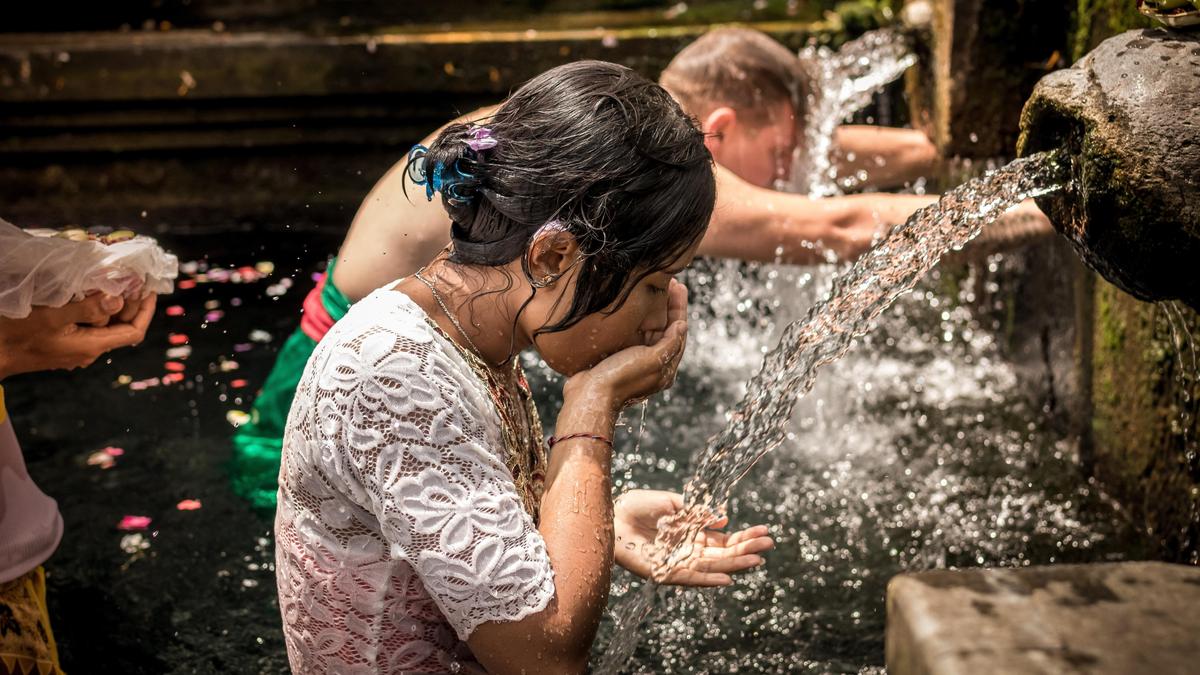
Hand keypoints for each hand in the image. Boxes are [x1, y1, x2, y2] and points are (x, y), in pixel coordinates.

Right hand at [0, 293, 156, 379]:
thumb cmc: (17, 334)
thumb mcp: (52, 316)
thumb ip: (87, 308)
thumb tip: (118, 299)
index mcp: (91, 347)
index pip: (133, 332)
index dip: (146, 311)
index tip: (149, 289)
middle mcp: (87, 351)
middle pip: (120, 327)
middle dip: (130, 303)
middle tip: (133, 278)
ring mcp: (75, 349)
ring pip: (104, 325)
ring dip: (111, 304)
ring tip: (114, 280)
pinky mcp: (62, 343)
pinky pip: (87, 326)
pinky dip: (94, 309)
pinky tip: (89, 292)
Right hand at [563, 280, 688, 412]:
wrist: (588, 396)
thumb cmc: (620, 378)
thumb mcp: (651, 360)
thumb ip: (669, 343)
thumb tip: (682, 325)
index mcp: (665, 368)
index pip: (678, 333)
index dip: (679, 308)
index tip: (679, 287)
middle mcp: (653, 365)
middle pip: (666, 330)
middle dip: (669, 306)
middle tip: (670, 283)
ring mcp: (636, 361)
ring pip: (650, 330)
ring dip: (654, 310)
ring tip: (654, 289)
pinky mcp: (619, 358)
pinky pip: (634, 334)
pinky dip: (638, 318)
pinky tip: (634, 306)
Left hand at [613, 489, 772, 586]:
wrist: (611, 514)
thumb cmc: (638, 506)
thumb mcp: (673, 503)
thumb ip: (698, 513)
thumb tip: (725, 518)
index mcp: (692, 532)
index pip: (724, 539)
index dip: (744, 536)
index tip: (764, 532)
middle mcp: (689, 549)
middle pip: (723, 553)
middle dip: (746, 549)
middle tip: (769, 544)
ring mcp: (678, 561)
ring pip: (713, 566)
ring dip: (734, 564)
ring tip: (756, 560)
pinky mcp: (664, 571)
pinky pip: (690, 578)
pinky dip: (708, 580)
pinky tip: (726, 580)